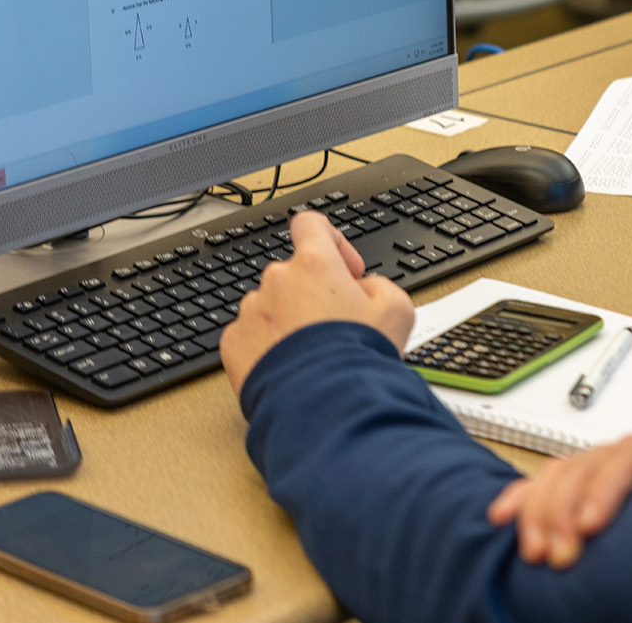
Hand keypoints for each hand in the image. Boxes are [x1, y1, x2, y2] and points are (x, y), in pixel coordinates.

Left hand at [219, 211, 415, 395]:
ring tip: (313, 355)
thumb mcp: (397, 309)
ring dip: (289, 322)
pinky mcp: (233, 344)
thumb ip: (380, 285)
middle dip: (313, 295)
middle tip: (337, 328)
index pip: (311, 225)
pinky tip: (292, 367)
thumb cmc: (359, 357)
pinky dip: (267, 347)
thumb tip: (365, 290)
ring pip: (270, 306)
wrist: (325, 406)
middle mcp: (277, 280)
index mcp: (314, 264)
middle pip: (294, 275)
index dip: (330, 242)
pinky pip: (251, 336)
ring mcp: (251, 312)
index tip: (344, 270)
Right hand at [486, 428, 631, 568]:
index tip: (591, 524)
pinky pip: (541, 482)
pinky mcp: (580, 485)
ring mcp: (603, 467)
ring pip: (559, 472)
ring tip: (535, 553)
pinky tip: (503, 517)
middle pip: (587, 464)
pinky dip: (521, 499)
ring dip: (539, 512)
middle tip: (559, 555)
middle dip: (564, 511)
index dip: (607, 486)